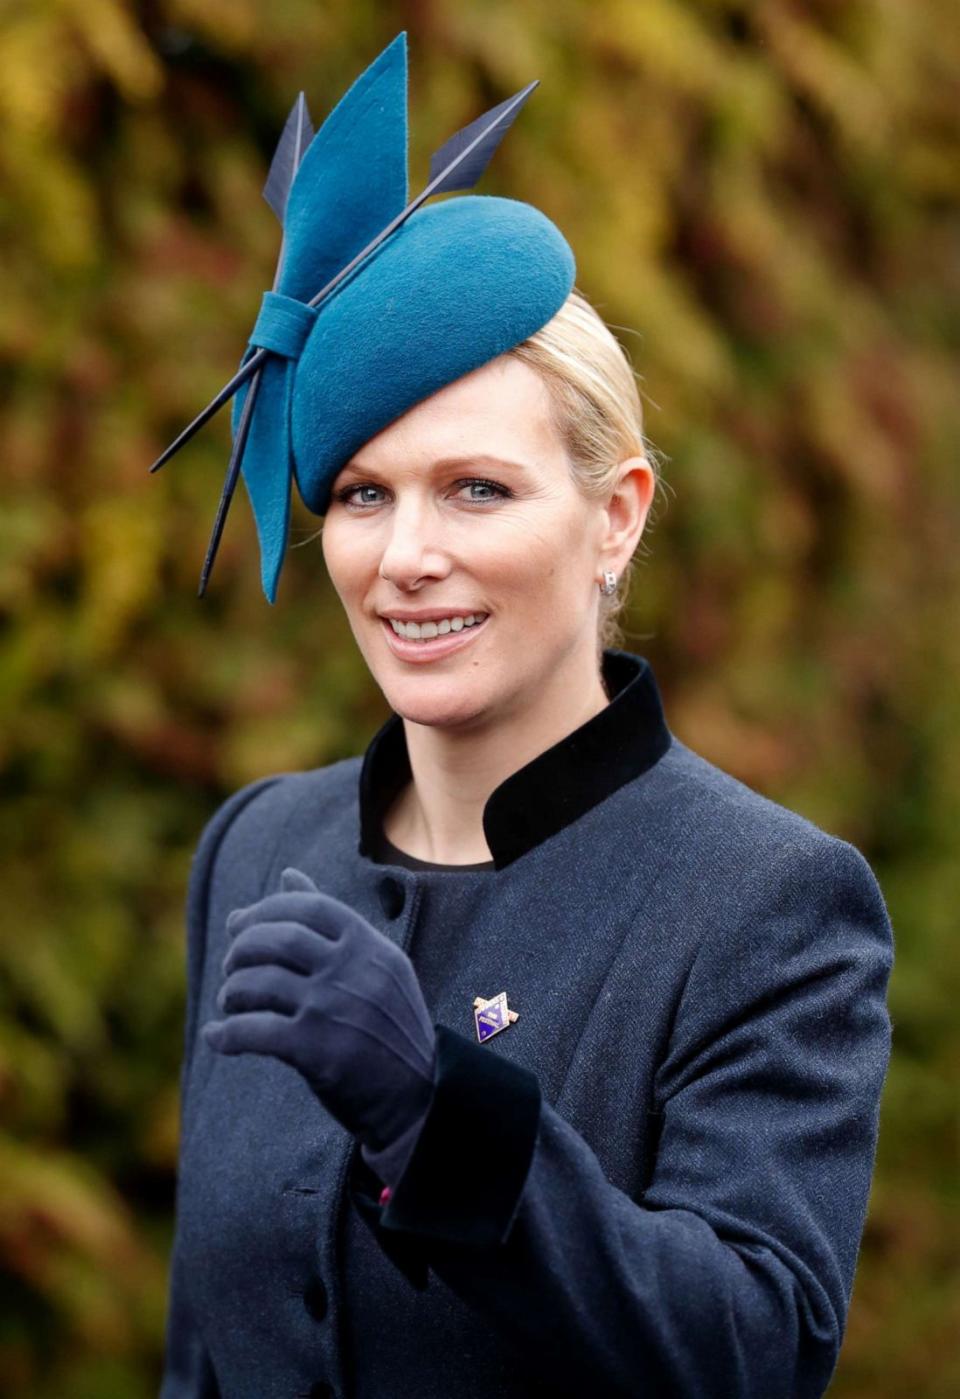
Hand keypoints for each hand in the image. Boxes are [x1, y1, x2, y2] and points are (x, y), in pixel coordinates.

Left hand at [201, 867, 435, 1178]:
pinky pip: (254, 1031)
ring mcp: (335, 1009)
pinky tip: (219, 1038)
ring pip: (260, 983)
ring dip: (233, 992)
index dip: (265, 910)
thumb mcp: (375, 966)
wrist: (420, 1098)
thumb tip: (289, 874)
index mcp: (370, 947)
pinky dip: (227, 1034)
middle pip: (278, 939)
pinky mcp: (317, 1051)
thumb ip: (331, 922)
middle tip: (232, 966)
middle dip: (242, 948)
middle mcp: (354, 972)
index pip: (308, 906)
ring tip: (231, 1003)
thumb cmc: (389, 1028)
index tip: (239, 925)